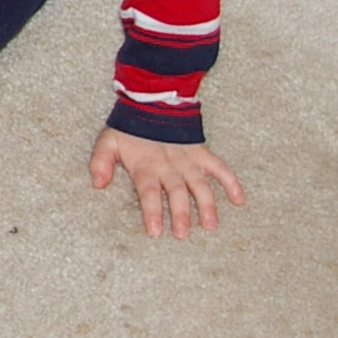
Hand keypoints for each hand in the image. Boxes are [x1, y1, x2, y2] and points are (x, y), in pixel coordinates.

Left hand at [88, 128, 244, 238]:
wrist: (151, 102)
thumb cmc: (129, 129)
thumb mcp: (107, 142)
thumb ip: (100, 162)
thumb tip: (97, 183)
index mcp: (146, 165)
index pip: (149, 192)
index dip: (152, 212)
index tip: (156, 232)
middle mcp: (168, 165)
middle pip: (176, 192)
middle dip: (180, 214)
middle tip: (183, 235)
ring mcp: (187, 160)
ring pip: (199, 184)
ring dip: (206, 204)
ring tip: (211, 225)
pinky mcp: (201, 153)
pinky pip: (219, 167)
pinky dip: (230, 181)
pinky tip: (239, 198)